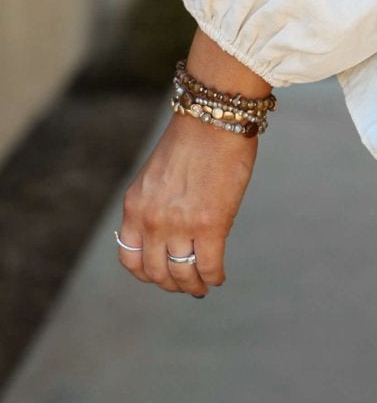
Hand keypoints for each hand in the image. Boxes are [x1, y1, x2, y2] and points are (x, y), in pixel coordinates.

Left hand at [117, 32, 267, 296]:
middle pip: (157, 272)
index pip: (130, 258)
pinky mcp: (212, 225)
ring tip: (203, 285)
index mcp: (135, 206)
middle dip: (172, 284)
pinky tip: (219, 276)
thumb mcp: (157, 175)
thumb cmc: (192, 138)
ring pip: (183, 274)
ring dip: (194, 285)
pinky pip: (209, 266)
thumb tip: (169, 229)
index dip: (145, 273)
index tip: (160, 274)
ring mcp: (181, 225)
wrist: (213, 116)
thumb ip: (156, 202)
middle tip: (186, 285)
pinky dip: (214, 276)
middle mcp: (152, 220)